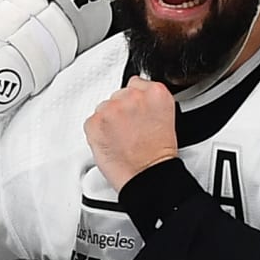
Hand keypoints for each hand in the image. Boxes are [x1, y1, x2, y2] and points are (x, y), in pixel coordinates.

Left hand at [85, 75, 178, 191]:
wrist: (148, 176)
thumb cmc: (159, 155)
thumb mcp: (168, 117)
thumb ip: (150, 101)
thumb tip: (138, 96)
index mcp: (155, 93)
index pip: (137, 83)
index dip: (137, 101)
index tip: (138, 112)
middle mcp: (132, 96)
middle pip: (119, 94)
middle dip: (122, 110)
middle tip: (131, 130)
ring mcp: (110, 109)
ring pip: (104, 108)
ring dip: (109, 121)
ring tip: (122, 139)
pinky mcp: (94, 122)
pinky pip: (91, 122)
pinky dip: (98, 132)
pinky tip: (111, 143)